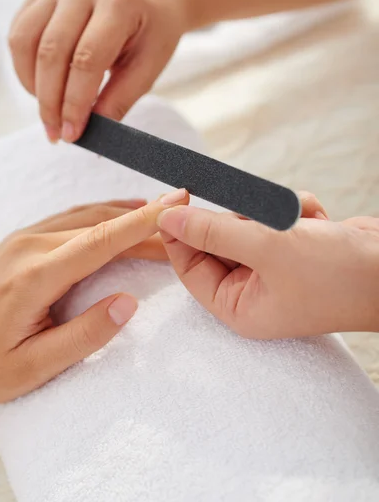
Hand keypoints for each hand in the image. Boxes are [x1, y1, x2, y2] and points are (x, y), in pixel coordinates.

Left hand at [0, 191, 188, 402]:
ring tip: (160, 215)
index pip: (102, 240)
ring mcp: (24, 238)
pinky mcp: (22, 240)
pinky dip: (103, 214)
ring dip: (126, 214)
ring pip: (86, 216)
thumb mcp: (30, 368)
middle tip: (183, 221)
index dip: (143, 223)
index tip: (176, 206)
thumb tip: (128, 302)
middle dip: (146, 221)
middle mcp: (31, 246)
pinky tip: (118, 215)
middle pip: (101, 225)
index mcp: (36, 276)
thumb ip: (83, 337)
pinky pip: (71, 218)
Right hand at [9, 0, 184, 142]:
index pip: (87, 59)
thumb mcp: (150, 66)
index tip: (73, 133)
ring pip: (26, 42)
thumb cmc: (153, 32)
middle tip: (56, 133)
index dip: (75, 102)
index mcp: (120, 2)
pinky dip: (24, 68)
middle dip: (50, 101)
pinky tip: (42, 88)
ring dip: (32, 86)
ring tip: (49, 113)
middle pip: (52, 52)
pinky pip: (19, 34)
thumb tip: (91, 130)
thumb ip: (120, 98)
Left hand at [157, 192, 378, 338]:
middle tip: (257, 211)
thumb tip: (165, 218)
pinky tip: (318, 220)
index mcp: (238, 306)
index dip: (179, 231)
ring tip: (297, 221)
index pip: (188, 265)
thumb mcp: (266, 248)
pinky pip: (275, 219)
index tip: (178, 195)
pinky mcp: (294, 249)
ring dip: (271, 213)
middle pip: (217, 241)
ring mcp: (274, 269)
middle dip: (239, 219)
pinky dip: (294, 211)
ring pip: (248, 224)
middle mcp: (252, 291)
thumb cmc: (335, 273)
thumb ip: (212, 232)